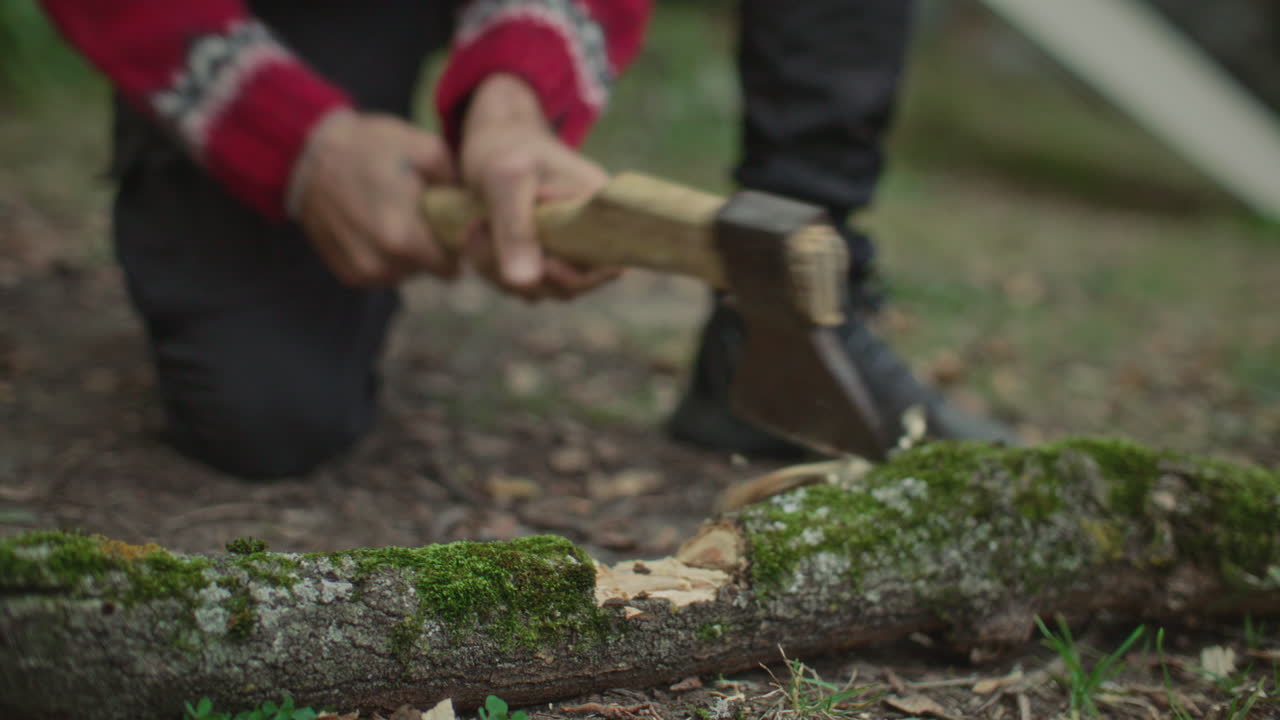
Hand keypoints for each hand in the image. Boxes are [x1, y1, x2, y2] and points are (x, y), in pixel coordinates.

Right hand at [293, 110, 456, 285]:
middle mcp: (383, 264)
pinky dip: (386, 256)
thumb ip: (457, 183)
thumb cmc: (370, 147)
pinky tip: (376, 226)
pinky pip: (382, 274)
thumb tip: (476, 207)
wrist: (308, 155)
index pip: (452, 265)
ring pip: (407, 274)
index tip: (453, 225)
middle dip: (433, 247)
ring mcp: (363, 272)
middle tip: (423, 215)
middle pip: (430, 270)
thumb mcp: (426, 149)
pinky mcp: (347, 274)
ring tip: (397, 217)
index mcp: (404, 238)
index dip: (457, 245)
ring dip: (409, 254)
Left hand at [458, 74, 621, 301]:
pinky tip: (476, 238)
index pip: (608, 265)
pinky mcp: (541, 254)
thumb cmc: (505, 146)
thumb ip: (516, 229)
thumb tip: (524, 283)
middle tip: (478, 231)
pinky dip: (494, 270)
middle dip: (518, 272)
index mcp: (598, 211)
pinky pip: (523, 282)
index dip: (573, 278)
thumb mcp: (506, 180)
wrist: (492, 135)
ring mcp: (564, 247)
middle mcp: (588, 234)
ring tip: (474, 229)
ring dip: (498, 272)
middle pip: (568, 286)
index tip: (532, 259)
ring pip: (540, 288)